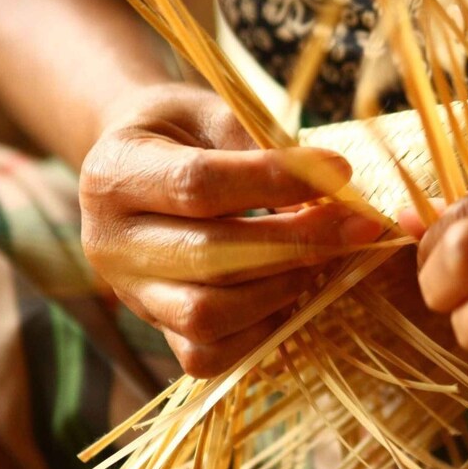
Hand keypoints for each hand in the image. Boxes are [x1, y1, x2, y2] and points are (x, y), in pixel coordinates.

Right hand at [82, 83, 381, 377]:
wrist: (134, 170)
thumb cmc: (180, 134)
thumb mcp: (210, 114)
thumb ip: (259, 146)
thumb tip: (326, 192)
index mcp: (115, 174)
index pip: (199, 185)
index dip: (276, 181)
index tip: (340, 171)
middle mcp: (111, 243)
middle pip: (209, 257)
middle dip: (296, 243)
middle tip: (355, 227)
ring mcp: (130, 295)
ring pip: (207, 315)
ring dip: (282, 289)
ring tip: (325, 259)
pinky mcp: (155, 329)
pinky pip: (207, 354)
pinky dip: (260, 331)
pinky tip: (291, 295)